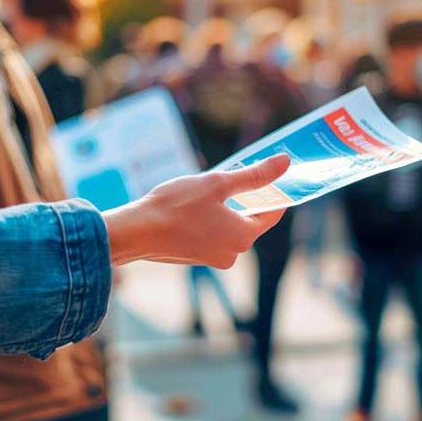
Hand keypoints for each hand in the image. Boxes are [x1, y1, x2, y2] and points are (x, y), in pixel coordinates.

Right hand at [103, 154, 289, 268]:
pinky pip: (212, 235)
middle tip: (236, 175)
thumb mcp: (218, 183)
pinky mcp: (196, 257)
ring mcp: (213, 258)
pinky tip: (192, 206)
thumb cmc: (176, 206)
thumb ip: (254, 175)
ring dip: (225, 208)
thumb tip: (285, 162)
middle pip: (249, 220)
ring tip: (208, 189)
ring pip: (229, 227)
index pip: (272, 214)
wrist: (136, 232)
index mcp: (243, 236)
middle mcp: (232, 253)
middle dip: (245, 198)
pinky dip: (209, 220)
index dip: (274, 193)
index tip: (271, 176)